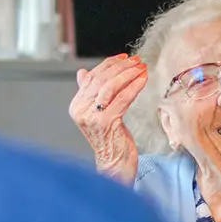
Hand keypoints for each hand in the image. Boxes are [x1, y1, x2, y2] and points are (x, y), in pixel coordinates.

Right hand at [69, 54, 147, 182]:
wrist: (114, 163)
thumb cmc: (110, 139)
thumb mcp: (98, 113)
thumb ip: (90, 94)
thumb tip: (83, 72)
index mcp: (76, 105)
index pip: (91, 77)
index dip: (109, 64)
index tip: (125, 58)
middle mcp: (80, 110)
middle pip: (101, 79)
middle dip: (121, 67)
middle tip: (137, 61)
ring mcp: (92, 117)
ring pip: (111, 86)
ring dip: (128, 74)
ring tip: (141, 68)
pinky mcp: (106, 122)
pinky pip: (122, 98)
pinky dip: (134, 86)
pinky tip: (143, 80)